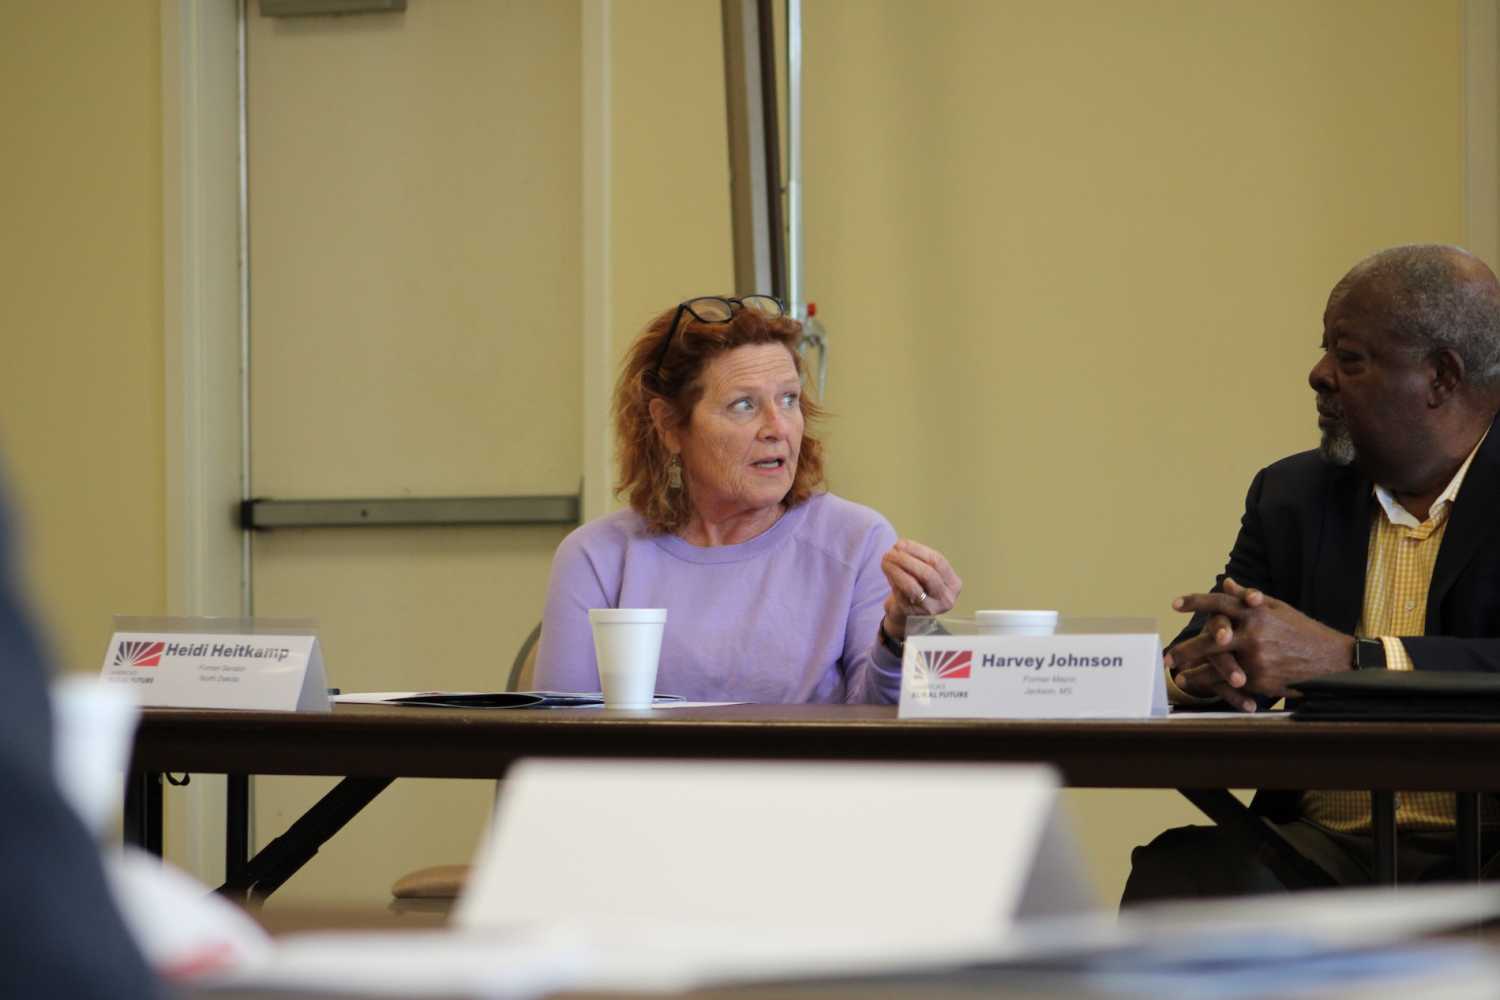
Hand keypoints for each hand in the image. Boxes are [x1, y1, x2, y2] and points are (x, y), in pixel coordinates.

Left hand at [880, 539, 961, 638]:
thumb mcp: (924, 572)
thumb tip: (901, 544)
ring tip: (885, 560)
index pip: (938, 561)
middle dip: (906, 559)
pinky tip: (887, 572)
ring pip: (912, 586)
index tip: (901, 543)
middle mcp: (946, 598)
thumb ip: (918, 558)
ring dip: (896, 569)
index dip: (918, 550)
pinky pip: (900, 594)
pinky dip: (892, 580)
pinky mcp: (912, 614)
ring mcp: (930, 609)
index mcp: (953, 584)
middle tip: (890, 552)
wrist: (906, 614)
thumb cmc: (918, 587)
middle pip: (927, 574)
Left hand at [1165, 577, 1352, 704]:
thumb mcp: (1278, 609)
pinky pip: (1232, 684)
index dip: (1195, 601)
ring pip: (1217, 666)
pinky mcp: (1261, 680)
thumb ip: (1247, 598)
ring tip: (1180, 676)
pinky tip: (1203, 687)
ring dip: (1196, 673)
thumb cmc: (1302, 631)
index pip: (1219, 602)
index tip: (1175, 603)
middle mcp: (1253, 634)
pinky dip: (1216, 686)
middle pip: (1210, 639)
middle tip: (1167, 656)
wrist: (1332, 660)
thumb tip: (1225, 582)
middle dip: (1186, 648)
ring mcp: (1256, 658)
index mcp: (1256, 612)